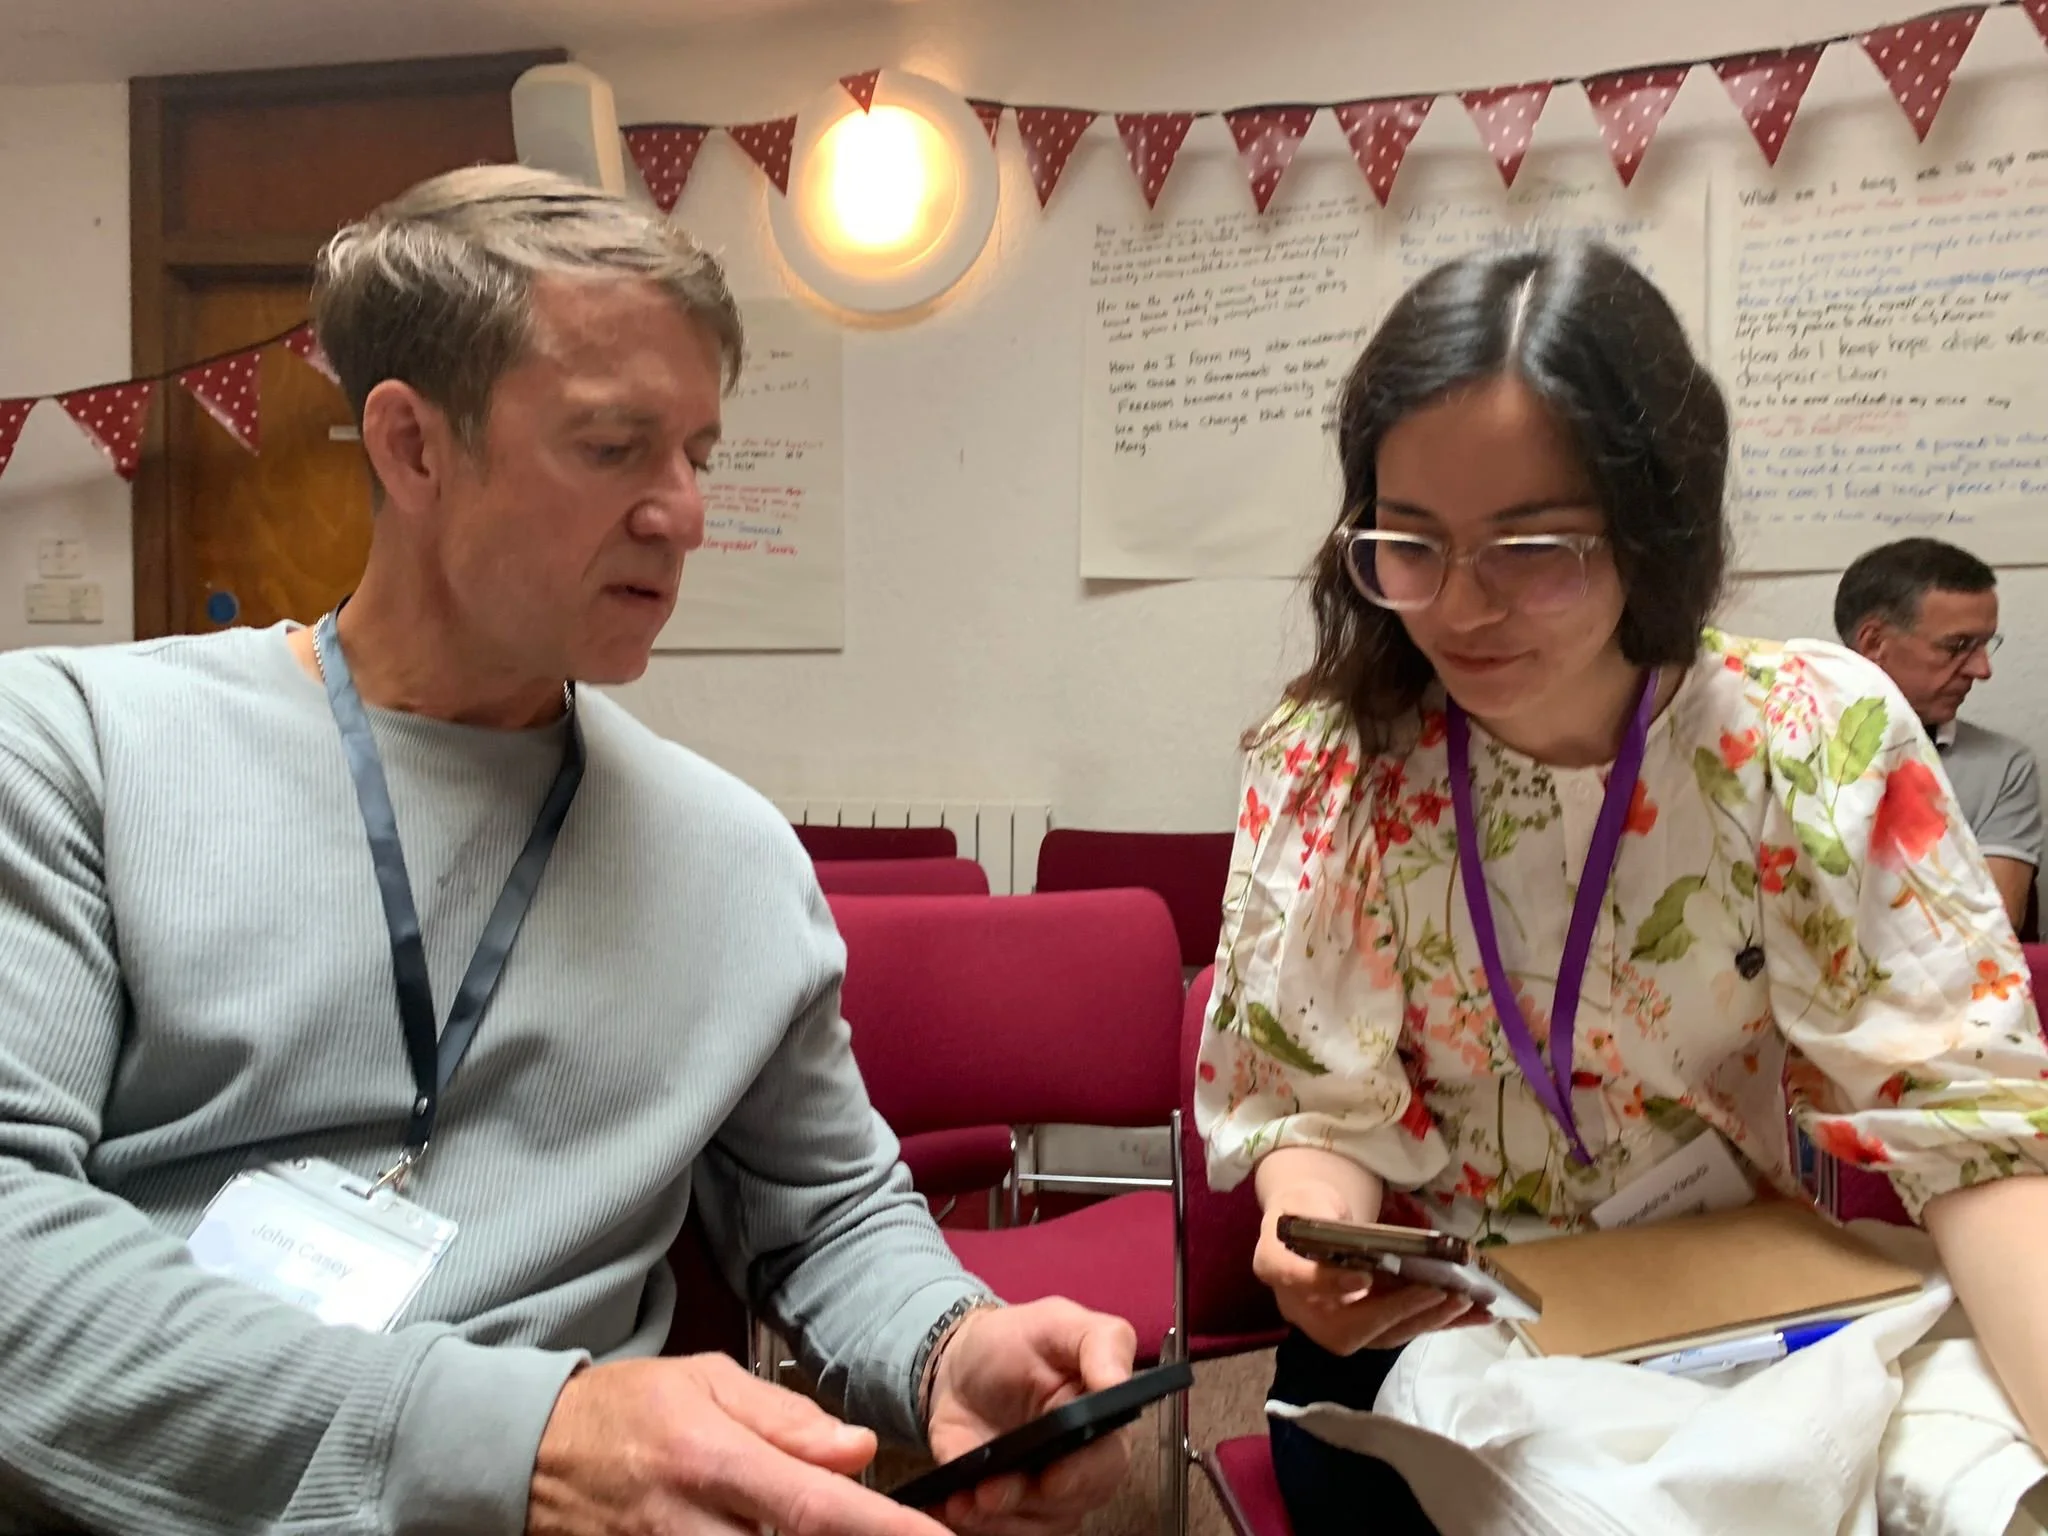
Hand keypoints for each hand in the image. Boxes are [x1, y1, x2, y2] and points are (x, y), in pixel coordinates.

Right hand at [527, 1352, 948, 1535]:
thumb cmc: (628, 1409)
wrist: (530, 1452)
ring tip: (851, 1530)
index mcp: (711, 1458)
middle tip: (906, 1535)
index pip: (814, 1504)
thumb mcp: (707, 1381)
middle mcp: (689, 1523)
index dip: (882, 1529)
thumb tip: (858, 1449)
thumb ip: (786, 1418)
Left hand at [923, 1299, 1137, 1535]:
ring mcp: (1039, 1494)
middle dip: (1029, 1503)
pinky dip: (973, 1523)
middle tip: (990, 1491)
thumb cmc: (1015, 1341)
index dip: (1083, 1476)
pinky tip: (952, 1504)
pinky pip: (998, 1530)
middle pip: (1070, 1506)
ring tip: (964, 1499)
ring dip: (997, 1519)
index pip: (1108, 1463)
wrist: (957, 1365)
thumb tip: (1118, 1383)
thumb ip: (1100, 1342)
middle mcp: (1079, 1468)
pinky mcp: (1001, 1508)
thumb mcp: (1058, 1322)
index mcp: (1102, 1425)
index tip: (1052, 1478)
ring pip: (1033, 1526)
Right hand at [1253, 1182, 1476, 1356]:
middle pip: (1350, 1325)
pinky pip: (1402, 1330)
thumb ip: (1323, 1217)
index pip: (1299, 1281)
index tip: (1363, 1279)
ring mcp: (1334, 1325)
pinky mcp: (1366, 1328)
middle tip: (1443, 1292)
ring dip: (1427, 1319)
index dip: (1329, 1284)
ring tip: (1468, 1302)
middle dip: (1400, 1310)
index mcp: (1276, 1267)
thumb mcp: (1306, 1199)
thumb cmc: (1305, 1207)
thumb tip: (1362, 1241)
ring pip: (1382, 1334)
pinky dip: (1439, 1323)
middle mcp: (1303, 1308)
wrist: (1305, 1225)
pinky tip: (1476, 1315)